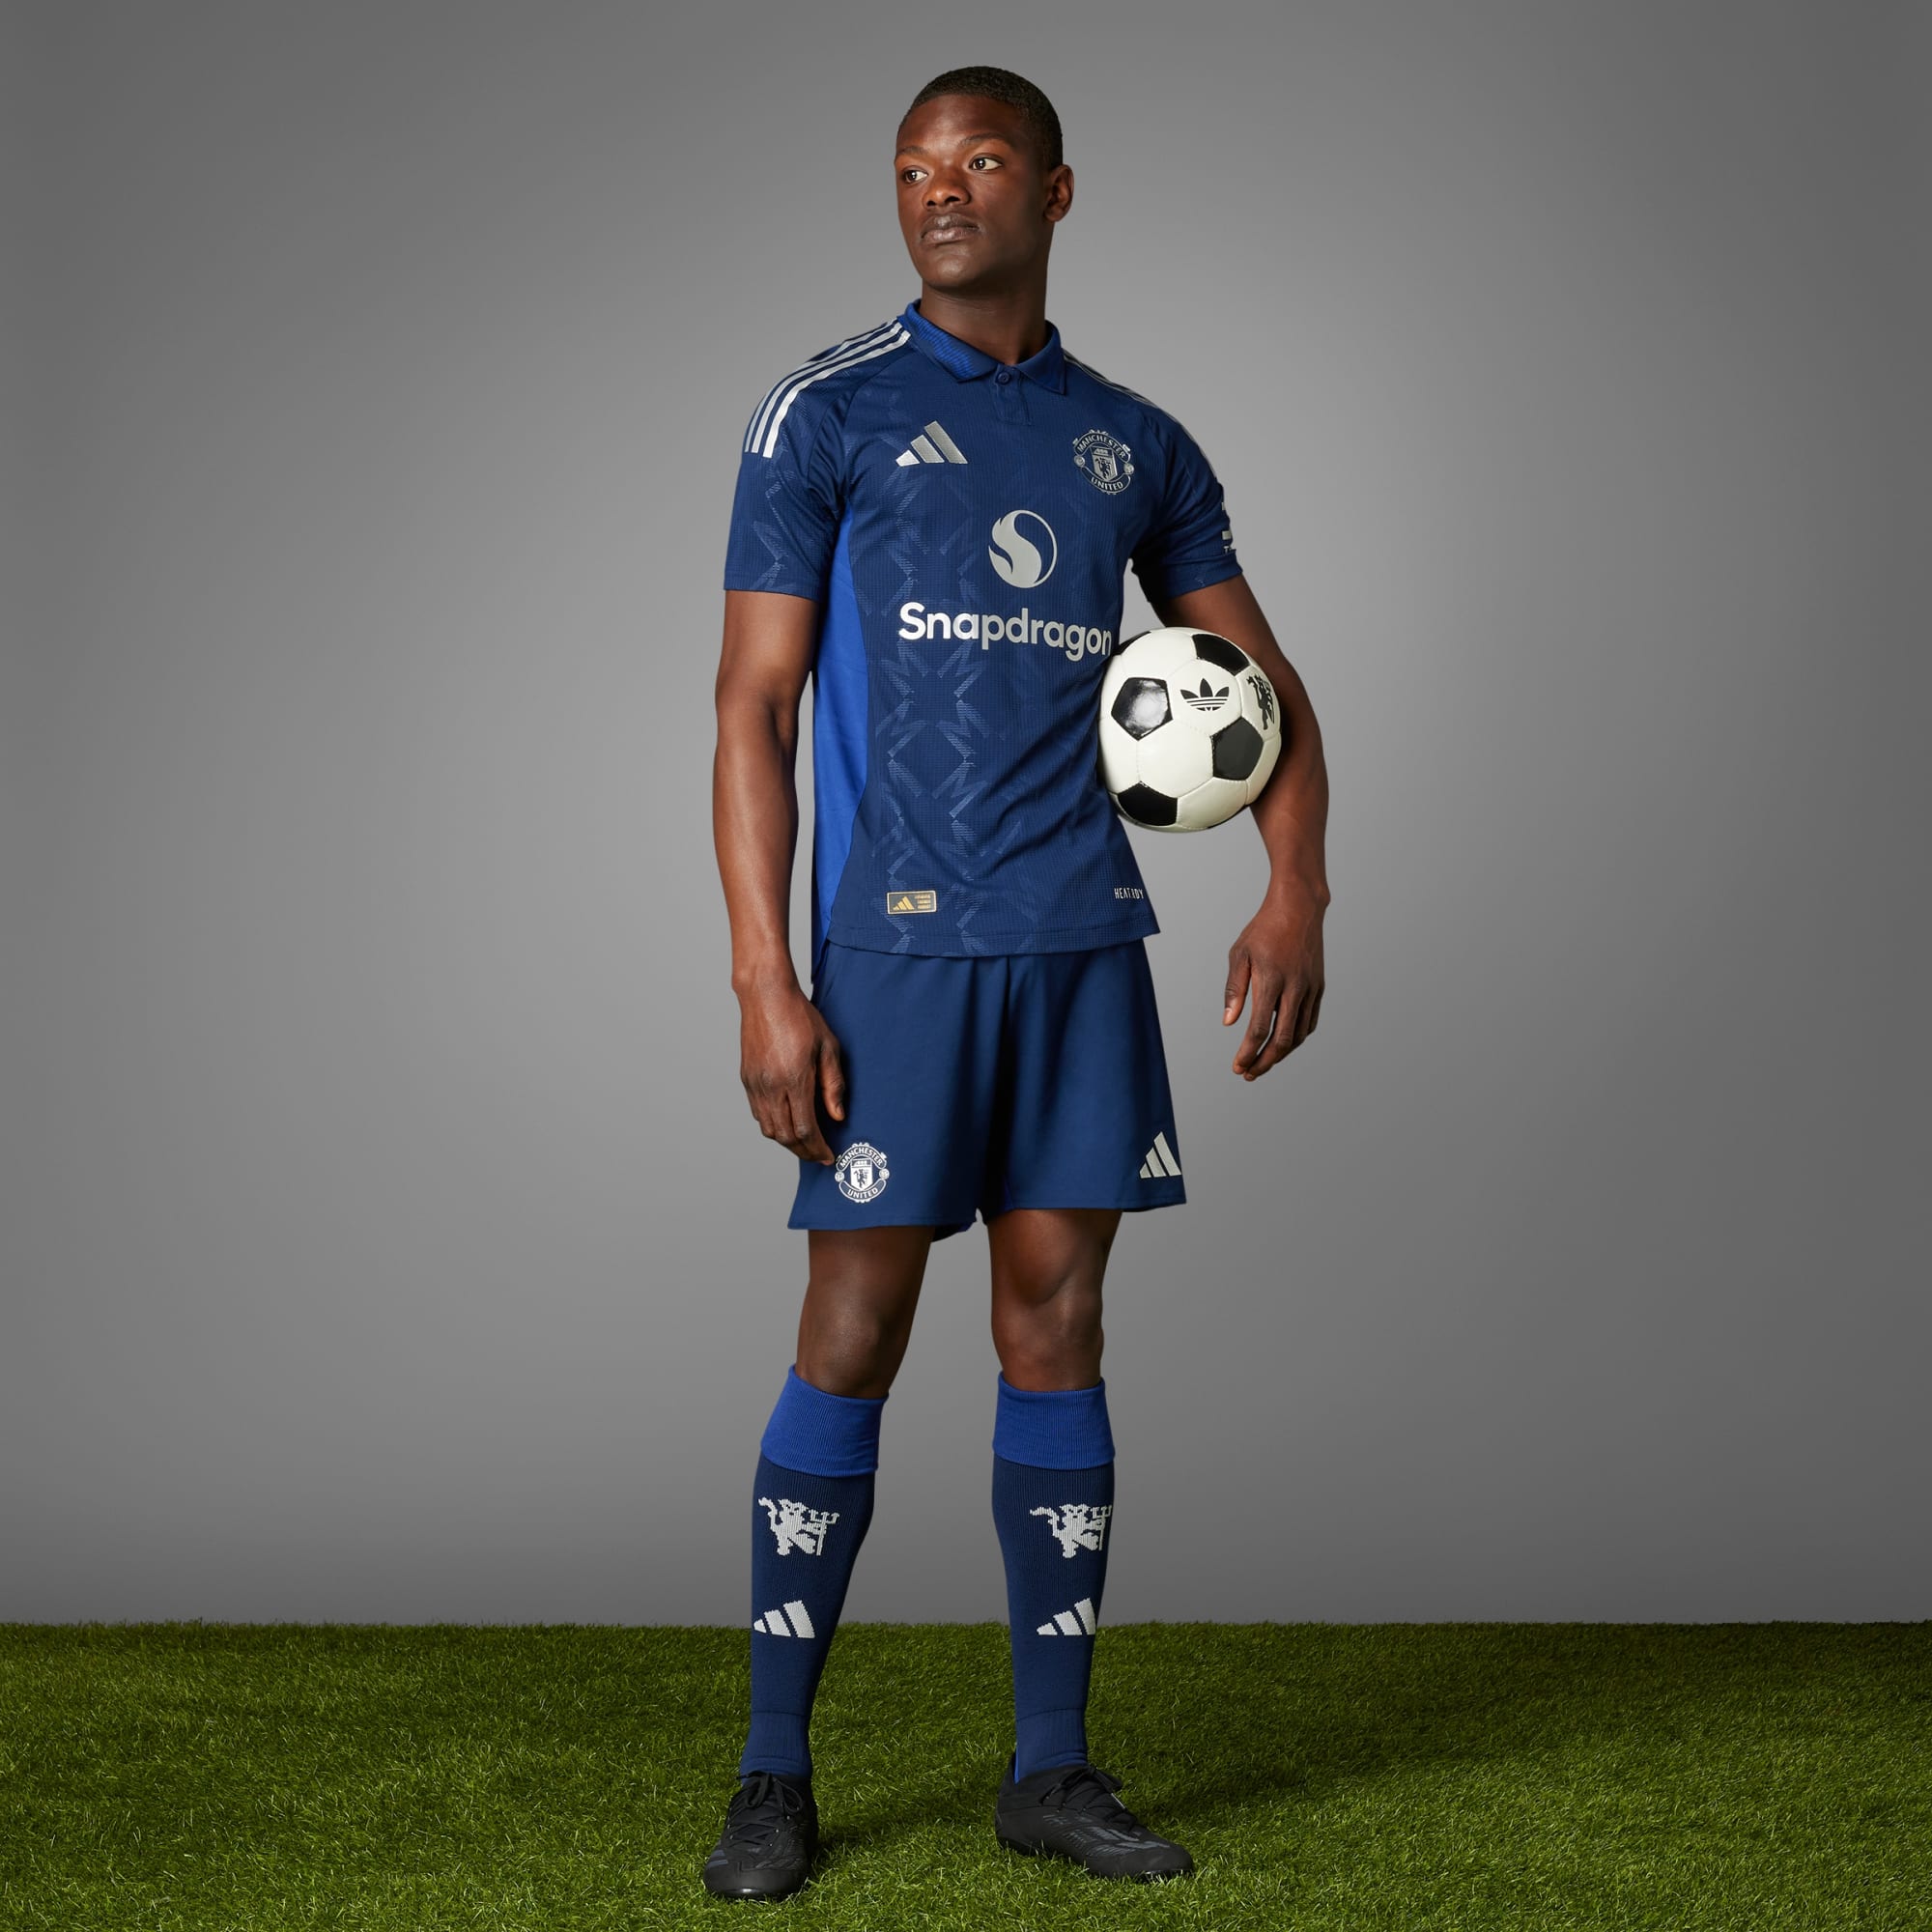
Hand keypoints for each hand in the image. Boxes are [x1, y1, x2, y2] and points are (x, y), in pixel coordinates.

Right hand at [738, 979, 845, 1162]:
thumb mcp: (828, 1047)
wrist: (766, 997)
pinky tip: (787, 1123)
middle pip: (786, 1136)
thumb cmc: (801, 1017)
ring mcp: (756, 1084)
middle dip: (804, 1151)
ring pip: (769, 1129)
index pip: (805, 1129)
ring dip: (787, 1142)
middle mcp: (771, 1086)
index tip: (829, 1157)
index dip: (818, 1148)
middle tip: (819, 1156)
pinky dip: (773, 1126)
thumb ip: (833, 1084)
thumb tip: (837, 1116)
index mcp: (794, 1079)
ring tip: (805, 1144)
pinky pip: (759, 1114)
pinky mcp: (747, 1080)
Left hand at [1223, 889, 1325, 1079]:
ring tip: (1262, 1062)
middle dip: (1264, 1062)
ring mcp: (1311, 988)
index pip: (1260, 1028)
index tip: (1237, 1067)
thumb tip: (1229, 1023)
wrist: (1299, 908)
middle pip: (1282, 1039)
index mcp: (1272, 980)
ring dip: (1280, 1054)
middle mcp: (1295, 987)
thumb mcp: (1240, 954)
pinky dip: (1296, 1037)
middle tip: (1248, 1074)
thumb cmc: (1263, 930)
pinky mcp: (1319, 987)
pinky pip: (1309, 1021)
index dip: (1248, 1052)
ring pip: (1299, 1034)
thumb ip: (1235, 989)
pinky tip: (1282, 1043)